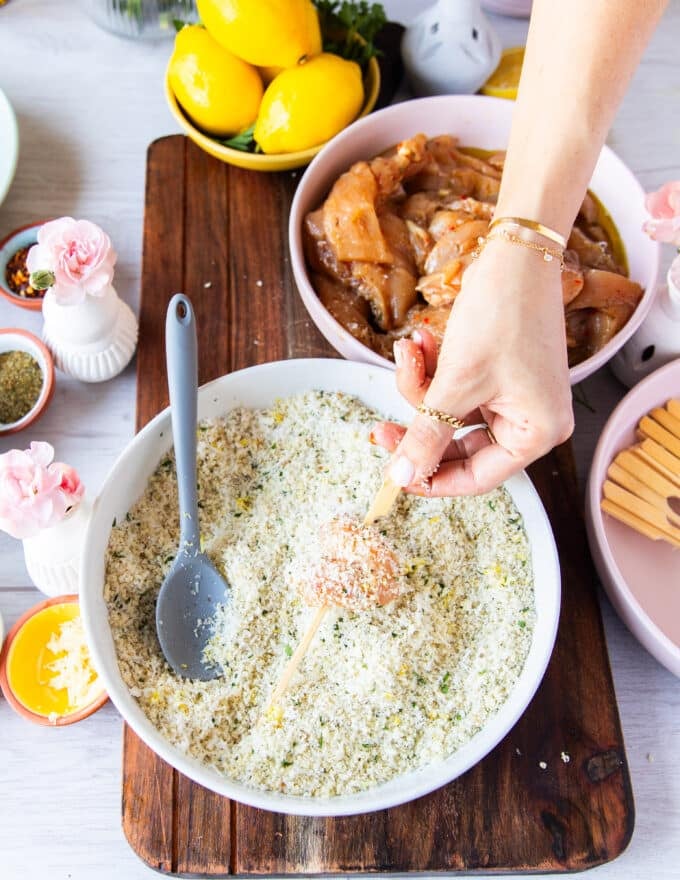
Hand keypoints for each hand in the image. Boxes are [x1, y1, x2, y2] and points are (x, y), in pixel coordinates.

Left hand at [372, 239, 574, 495]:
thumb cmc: (502, 316)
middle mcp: (529, 420)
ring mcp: (513, 396)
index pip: (477, 477)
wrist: (515, 254)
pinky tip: (421, 342)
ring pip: (449, 414)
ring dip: (421, 386)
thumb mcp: (457, 382)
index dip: (431, 479)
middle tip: (378, 429)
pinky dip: (432, 369)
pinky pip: (453, 388)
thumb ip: (428, 434)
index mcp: (536, 433)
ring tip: (410, 350)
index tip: (393, 474)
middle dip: (418, 424)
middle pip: (458, 446)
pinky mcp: (496, 374)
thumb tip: (402, 475)